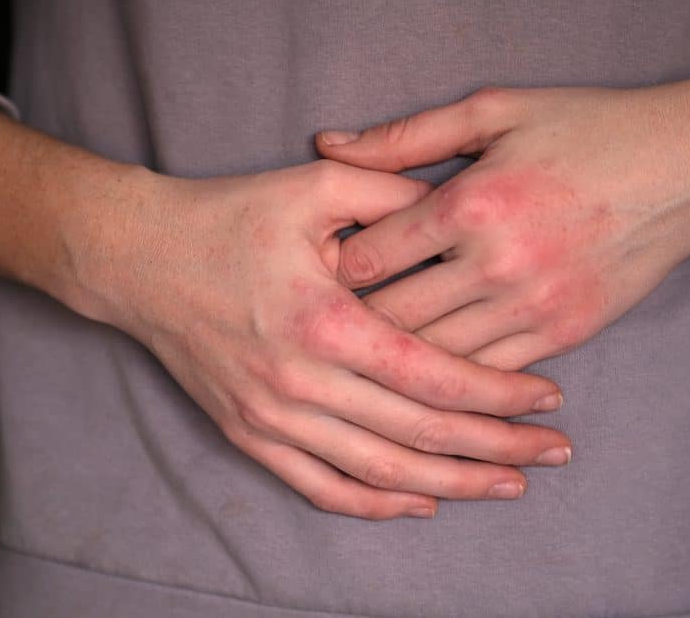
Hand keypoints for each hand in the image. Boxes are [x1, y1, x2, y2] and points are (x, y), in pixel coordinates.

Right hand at [79, 160, 570, 519]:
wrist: (136, 258)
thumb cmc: (227, 216)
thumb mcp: (314, 187)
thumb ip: (393, 194)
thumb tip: (461, 210)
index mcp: (325, 319)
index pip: (432, 374)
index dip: (498, 393)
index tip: (549, 399)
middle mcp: (300, 381)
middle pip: (419, 431)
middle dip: (496, 446)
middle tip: (553, 453)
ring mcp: (271, 417)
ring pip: (378, 471)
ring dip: (450, 484)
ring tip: (507, 485)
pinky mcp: (248, 434)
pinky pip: (320, 486)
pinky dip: (375, 502)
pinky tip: (421, 504)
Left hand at [318, 85, 689, 370]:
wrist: (686, 172)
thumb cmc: (587, 130)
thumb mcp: (495, 110)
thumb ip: (406, 135)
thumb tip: (327, 143)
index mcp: (470, 202)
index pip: (370, 257)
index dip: (333, 269)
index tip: (318, 274)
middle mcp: (496, 263)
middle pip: (392, 318)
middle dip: (350, 326)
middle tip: (326, 328)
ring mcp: (533, 307)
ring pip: (436, 357)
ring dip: (395, 361)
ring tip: (365, 356)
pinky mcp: (564, 335)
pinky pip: (489, 376)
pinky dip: (453, 379)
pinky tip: (430, 376)